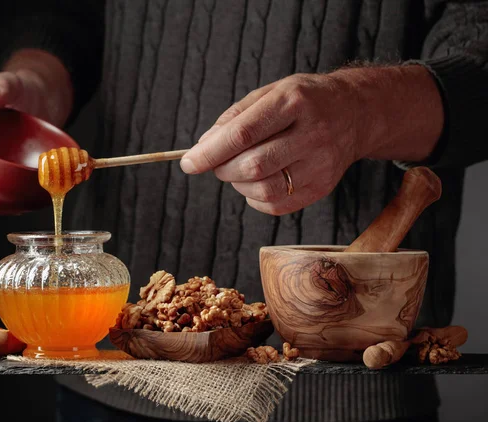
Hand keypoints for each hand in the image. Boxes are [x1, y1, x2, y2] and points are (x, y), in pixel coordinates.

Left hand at [180, 65, 442, 215]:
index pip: (244, 133)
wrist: (356, 113)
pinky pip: (276, 205)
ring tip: (238, 170)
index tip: (188, 163)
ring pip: (263, 190)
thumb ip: (234, 118)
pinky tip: (257, 182)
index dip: (210, 152)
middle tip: (216, 163)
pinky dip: (255, 199)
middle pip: (253, 166)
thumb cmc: (304, 101)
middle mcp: (312, 133)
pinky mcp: (323, 187)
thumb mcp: (270, 92)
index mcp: (294, 101)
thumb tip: (203, 148)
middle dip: (222, 169)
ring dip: (237, 185)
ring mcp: (321, 164)